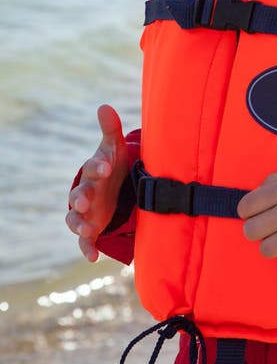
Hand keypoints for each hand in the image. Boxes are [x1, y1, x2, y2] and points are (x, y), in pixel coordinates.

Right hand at [65, 104, 128, 261]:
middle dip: (80, 198)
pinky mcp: (91, 228)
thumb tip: (104, 106)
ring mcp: (86, 212)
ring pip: (76, 219)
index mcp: (93, 172)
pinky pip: (85, 241)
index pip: (92, 168)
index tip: (106, 167)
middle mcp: (86, 192)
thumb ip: (111, 129)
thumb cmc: (111, 166)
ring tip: (88, 230)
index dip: (97, 167)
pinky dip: (86, 248)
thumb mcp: (114, 148)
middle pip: (78, 195)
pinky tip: (93, 257)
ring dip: (80, 225)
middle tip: (85, 201)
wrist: (110, 189)